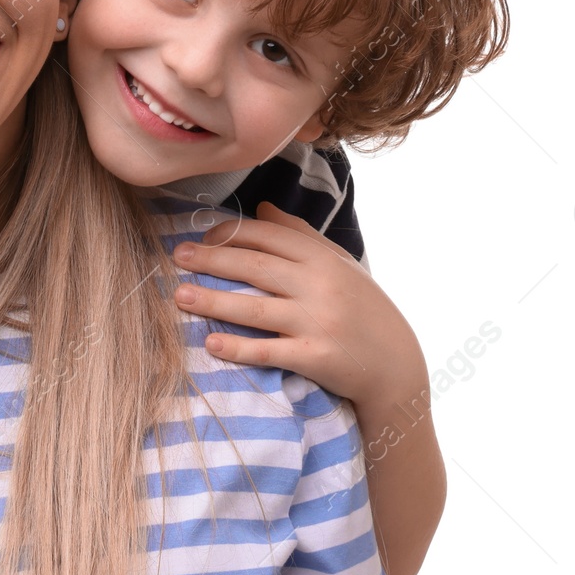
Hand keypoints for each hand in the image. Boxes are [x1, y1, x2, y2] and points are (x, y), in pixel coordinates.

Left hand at [172, 202, 426, 408]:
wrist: (396, 366)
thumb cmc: (363, 309)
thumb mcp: (339, 264)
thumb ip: (301, 235)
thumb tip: (262, 209)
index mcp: (322, 259)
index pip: (268, 237)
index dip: (230, 233)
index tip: (201, 235)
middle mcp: (319, 286)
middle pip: (255, 267)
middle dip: (212, 259)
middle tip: (177, 256)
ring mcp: (317, 322)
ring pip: (255, 308)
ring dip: (213, 301)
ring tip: (180, 296)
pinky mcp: (315, 358)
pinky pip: (270, 351)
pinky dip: (239, 347)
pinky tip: (212, 343)